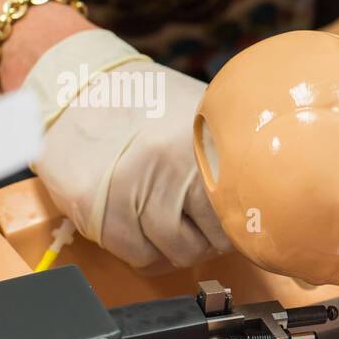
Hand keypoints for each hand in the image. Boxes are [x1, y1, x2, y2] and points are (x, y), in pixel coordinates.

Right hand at [22, 29, 231, 267]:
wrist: (74, 83)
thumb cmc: (143, 102)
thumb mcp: (198, 114)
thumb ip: (228, 152)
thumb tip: (263, 198)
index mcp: (204, 143)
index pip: (243, 209)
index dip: (242, 223)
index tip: (236, 223)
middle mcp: (172, 166)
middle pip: (215, 238)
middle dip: (212, 238)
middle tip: (201, 226)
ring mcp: (133, 188)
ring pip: (179, 252)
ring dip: (178, 246)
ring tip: (170, 223)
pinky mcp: (95, 206)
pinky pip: (139, 255)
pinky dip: (146, 251)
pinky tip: (143, 228)